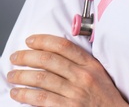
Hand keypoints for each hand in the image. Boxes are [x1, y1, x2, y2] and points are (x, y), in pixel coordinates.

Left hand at [7, 34, 128, 106]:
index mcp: (90, 65)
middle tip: (16, 57)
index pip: (64, 46)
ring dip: (22, 75)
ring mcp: (75, 93)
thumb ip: (81, 62)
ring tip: (12, 75)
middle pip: (49, 60)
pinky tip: (17, 93)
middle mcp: (82, 76)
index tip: (31, 41)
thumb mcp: (99, 73)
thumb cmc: (105, 95)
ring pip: (42, 79)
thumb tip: (56, 53)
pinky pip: (41, 99)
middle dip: (27, 56)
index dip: (44, 41)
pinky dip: (25, 95)